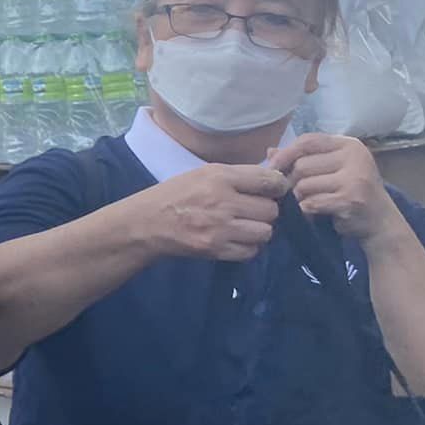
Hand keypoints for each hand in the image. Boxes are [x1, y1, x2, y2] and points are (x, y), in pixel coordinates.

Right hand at [133, 161, 287, 262]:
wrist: (145, 223)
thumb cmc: (174, 194)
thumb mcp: (203, 173)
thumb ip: (238, 175)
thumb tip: (276, 177)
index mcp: (219, 176)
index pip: (270, 180)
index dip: (279, 187)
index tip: (274, 191)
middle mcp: (223, 201)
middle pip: (271, 210)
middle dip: (265, 211)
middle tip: (252, 211)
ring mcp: (220, 228)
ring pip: (265, 232)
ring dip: (258, 230)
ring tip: (243, 226)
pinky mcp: (215, 249)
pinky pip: (251, 251)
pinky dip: (247, 247)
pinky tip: (234, 239)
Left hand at [269, 133, 399, 243]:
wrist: (380, 222)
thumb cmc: (350, 193)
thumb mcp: (330, 170)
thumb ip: (303, 158)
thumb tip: (270, 151)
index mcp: (349, 145)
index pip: (308, 141)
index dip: (286, 153)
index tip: (272, 167)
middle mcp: (355, 157)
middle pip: (302, 165)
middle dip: (294, 181)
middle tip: (302, 193)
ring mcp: (355, 178)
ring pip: (303, 185)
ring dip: (301, 198)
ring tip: (313, 202)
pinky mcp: (351, 199)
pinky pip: (311, 203)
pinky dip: (308, 210)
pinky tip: (317, 212)